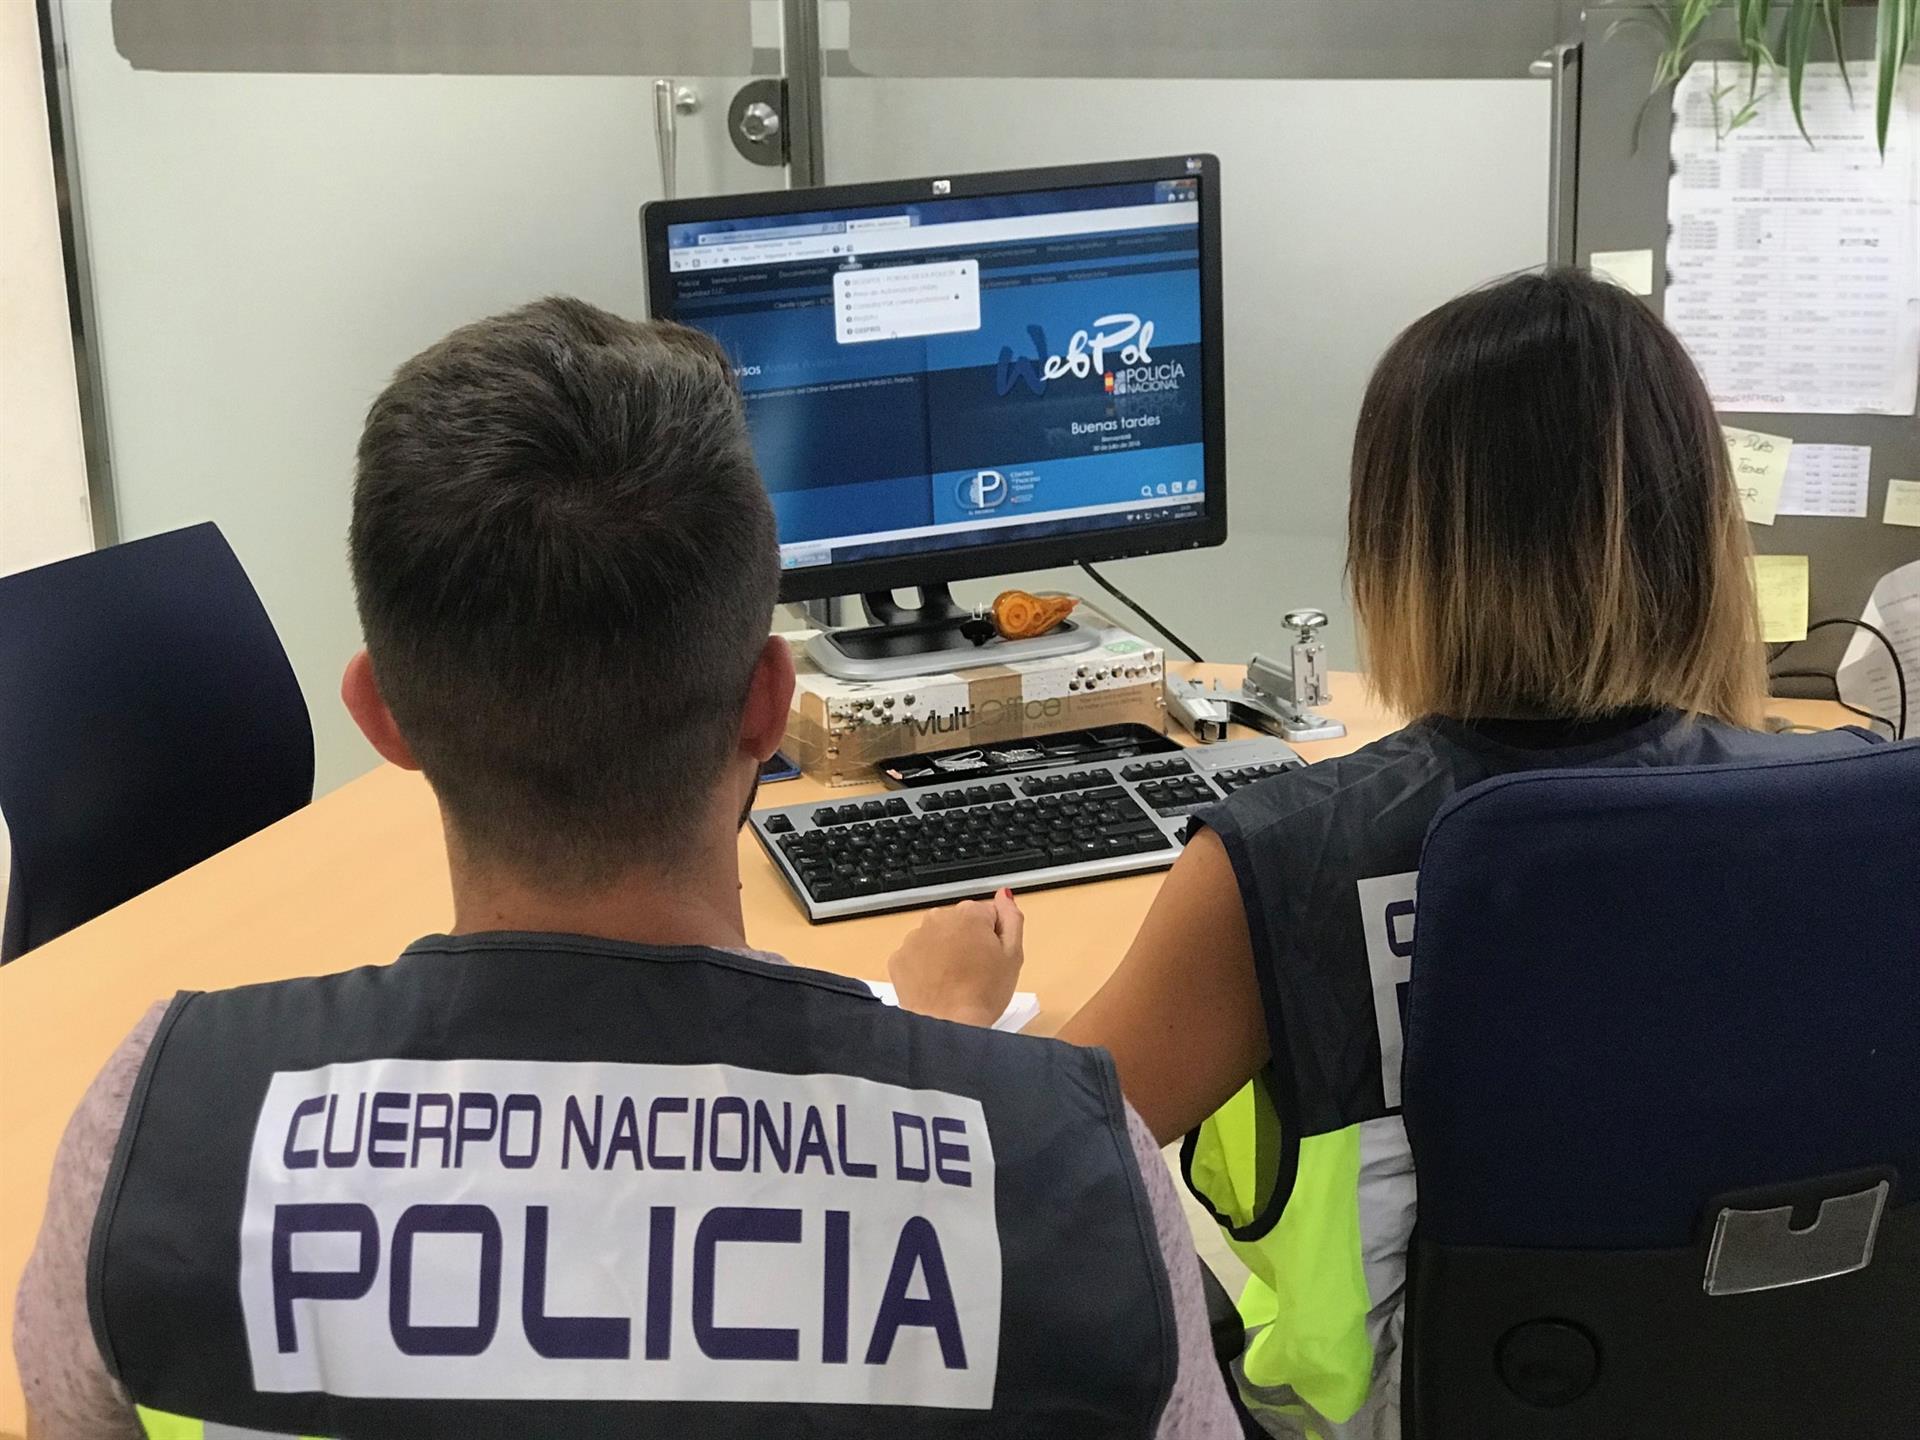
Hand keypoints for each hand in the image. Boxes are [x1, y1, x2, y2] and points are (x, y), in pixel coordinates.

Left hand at [887, 889, 1024, 1027]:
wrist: (947, 1027)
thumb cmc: (984, 995)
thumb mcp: (1013, 956)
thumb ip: (1012, 919)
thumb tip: (1005, 895)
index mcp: (970, 914)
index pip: (987, 915)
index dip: (993, 938)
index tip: (991, 958)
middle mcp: (938, 917)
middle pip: (959, 923)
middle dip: (967, 941)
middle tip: (975, 972)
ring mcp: (914, 937)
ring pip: (936, 938)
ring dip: (944, 952)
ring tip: (955, 981)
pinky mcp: (898, 958)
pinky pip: (916, 955)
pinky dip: (924, 967)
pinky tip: (936, 985)